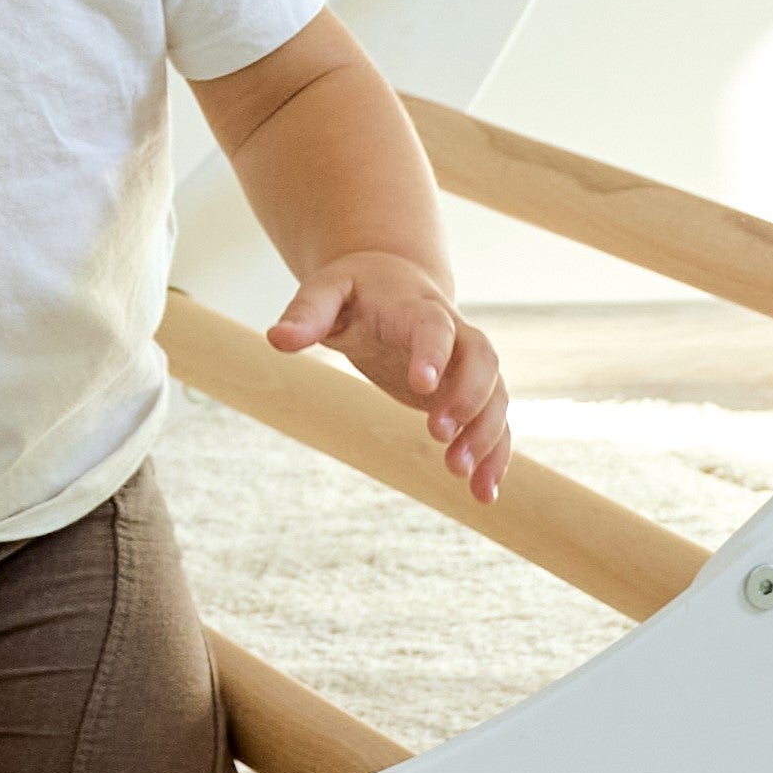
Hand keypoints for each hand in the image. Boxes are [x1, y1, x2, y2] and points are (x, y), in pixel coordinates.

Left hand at [269, 253, 510, 501]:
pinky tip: (484, 493)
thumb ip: (307, 313)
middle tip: (438, 436)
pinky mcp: (468, 392)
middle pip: (482, 361)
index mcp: (417, 308)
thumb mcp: (326, 291)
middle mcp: (456, 334)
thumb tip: (277, 338)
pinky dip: (495, 455)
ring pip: (496, 396)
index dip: (434, 354)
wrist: (392, 280)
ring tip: (461, 476)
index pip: (435, 327)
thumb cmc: (356, 289)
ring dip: (486, 436)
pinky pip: (495, 421)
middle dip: (469, 399)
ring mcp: (467, 365)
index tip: (423, 387)